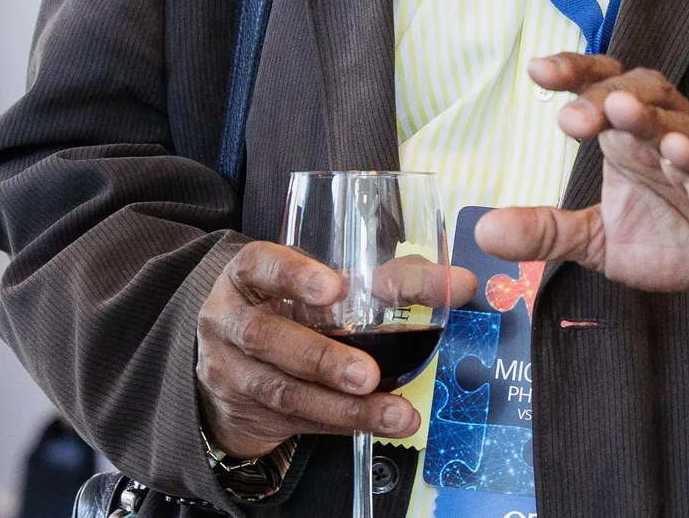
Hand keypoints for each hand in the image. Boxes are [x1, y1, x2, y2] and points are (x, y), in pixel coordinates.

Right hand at [195, 241, 476, 457]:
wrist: (233, 365)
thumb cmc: (292, 312)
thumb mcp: (325, 287)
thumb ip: (390, 281)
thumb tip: (460, 282)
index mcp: (248, 276)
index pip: (261, 265)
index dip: (294, 276)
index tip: (334, 288)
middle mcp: (229, 319)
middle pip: (265, 336)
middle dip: (321, 356)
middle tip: (368, 372)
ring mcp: (231, 369)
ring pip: (282, 390)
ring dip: (341, 405)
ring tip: (391, 410)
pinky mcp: (247, 410)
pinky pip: (295, 421)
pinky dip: (340, 423)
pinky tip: (376, 422)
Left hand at [473, 54, 688, 295]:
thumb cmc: (685, 235)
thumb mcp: (604, 241)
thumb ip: (548, 232)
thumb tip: (483, 232)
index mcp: (631, 138)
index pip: (603, 86)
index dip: (575, 72)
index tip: (537, 71)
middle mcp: (667, 134)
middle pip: (639, 90)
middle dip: (604, 95)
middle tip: (570, 118)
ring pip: (679, 120)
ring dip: (648, 115)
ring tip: (619, 110)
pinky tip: (676, 153)